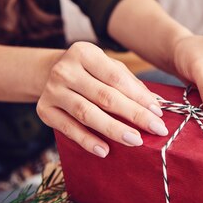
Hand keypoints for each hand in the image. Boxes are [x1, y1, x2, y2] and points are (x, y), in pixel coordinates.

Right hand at [36, 41, 167, 157]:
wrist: (48, 73)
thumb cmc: (88, 71)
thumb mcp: (108, 67)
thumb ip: (130, 83)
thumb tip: (155, 103)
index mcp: (84, 53)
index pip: (116, 78)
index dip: (138, 97)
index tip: (157, 113)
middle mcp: (65, 70)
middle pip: (104, 96)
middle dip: (133, 115)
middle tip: (154, 129)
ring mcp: (52, 90)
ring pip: (87, 113)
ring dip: (113, 129)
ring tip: (135, 141)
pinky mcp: (44, 110)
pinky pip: (68, 128)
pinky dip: (86, 140)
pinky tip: (104, 150)